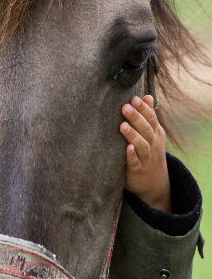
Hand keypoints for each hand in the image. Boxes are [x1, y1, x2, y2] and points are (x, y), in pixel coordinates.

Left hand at [120, 94, 170, 211]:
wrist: (154, 182)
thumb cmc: (149, 152)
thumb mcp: (153, 134)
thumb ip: (148, 116)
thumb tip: (146, 96)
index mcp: (156, 134)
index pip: (151, 119)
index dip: (144, 109)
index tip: (134, 99)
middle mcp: (153, 145)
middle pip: (146, 130)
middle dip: (136, 118)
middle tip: (125, 107)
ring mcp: (146, 158)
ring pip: (142, 145)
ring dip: (133, 135)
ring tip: (123, 126)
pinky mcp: (137, 170)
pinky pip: (135, 162)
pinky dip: (132, 155)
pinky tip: (127, 148)